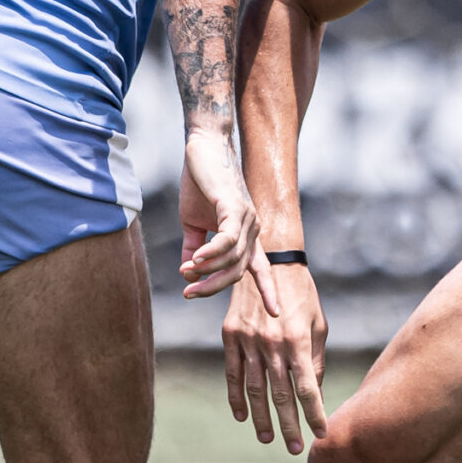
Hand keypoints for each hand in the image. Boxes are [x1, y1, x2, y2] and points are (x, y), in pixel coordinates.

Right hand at [176, 129, 267, 301]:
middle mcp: (253, 228)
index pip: (260, 268)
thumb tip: (189, 271)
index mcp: (247, 234)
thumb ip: (195, 247)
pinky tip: (195, 261)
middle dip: (214, 287)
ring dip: (207, 271)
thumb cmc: (200, 182)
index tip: (275, 314)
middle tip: (190, 294)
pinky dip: (211, 253)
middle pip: (239, 271)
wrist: (202, 147)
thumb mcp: (193, 222)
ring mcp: (247, 218)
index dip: (268, 291)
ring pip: (233, 259)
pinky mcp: (235, 206)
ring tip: (186, 274)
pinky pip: (227, 240)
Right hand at [224, 255, 328, 454]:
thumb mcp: (318, 324)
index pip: (307, 388)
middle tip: (296, 449)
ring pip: (255, 390)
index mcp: (298, 341)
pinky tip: (242, 417)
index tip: (321, 433)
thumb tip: (313, 392)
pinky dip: (236, 398)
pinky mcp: (230, 335)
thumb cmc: (302, 293)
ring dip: (262, 418)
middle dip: (290, 426)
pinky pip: (232, 374)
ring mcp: (248, 340)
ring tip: (269, 439)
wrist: (269, 259)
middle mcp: (272, 343)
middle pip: (281, 395)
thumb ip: (314, 359)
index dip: (314, 414)